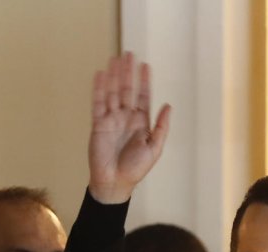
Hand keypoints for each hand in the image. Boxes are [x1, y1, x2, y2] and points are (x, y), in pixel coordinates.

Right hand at [88, 52, 171, 203]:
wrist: (115, 182)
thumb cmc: (136, 168)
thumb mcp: (155, 148)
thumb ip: (162, 127)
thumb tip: (169, 106)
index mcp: (141, 122)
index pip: (143, 96)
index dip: (144, 81)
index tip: (146, 65)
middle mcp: (126, 118)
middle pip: (127, 90)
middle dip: (128, 72)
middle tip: (129, 54)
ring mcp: (111, 119)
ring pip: (113, 92)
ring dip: (114, 76)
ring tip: (115, 59)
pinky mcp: (98, 124)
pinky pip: (98, 103)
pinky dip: (99, 89)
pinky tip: (101, 75)